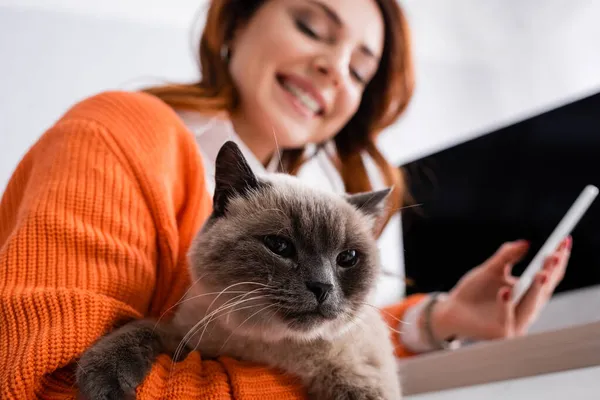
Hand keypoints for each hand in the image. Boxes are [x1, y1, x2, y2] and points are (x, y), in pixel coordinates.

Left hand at [431, 237, 571, 340]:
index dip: (558, 260)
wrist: (451, 311)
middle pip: (544, 291)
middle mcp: (527, 310)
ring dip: (536, 289)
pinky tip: (504, 291)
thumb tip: (525, 243)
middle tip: (555, 256)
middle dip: (551, 273)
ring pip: (530, 306)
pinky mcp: (501, 332)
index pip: (548, 277)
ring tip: (541, 272)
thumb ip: (507, 256)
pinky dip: (505, 304)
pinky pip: (505, 317)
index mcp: (529, 295)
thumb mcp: (490, 269)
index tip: (563, 242)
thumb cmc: (473, 291)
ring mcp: (516, 323)